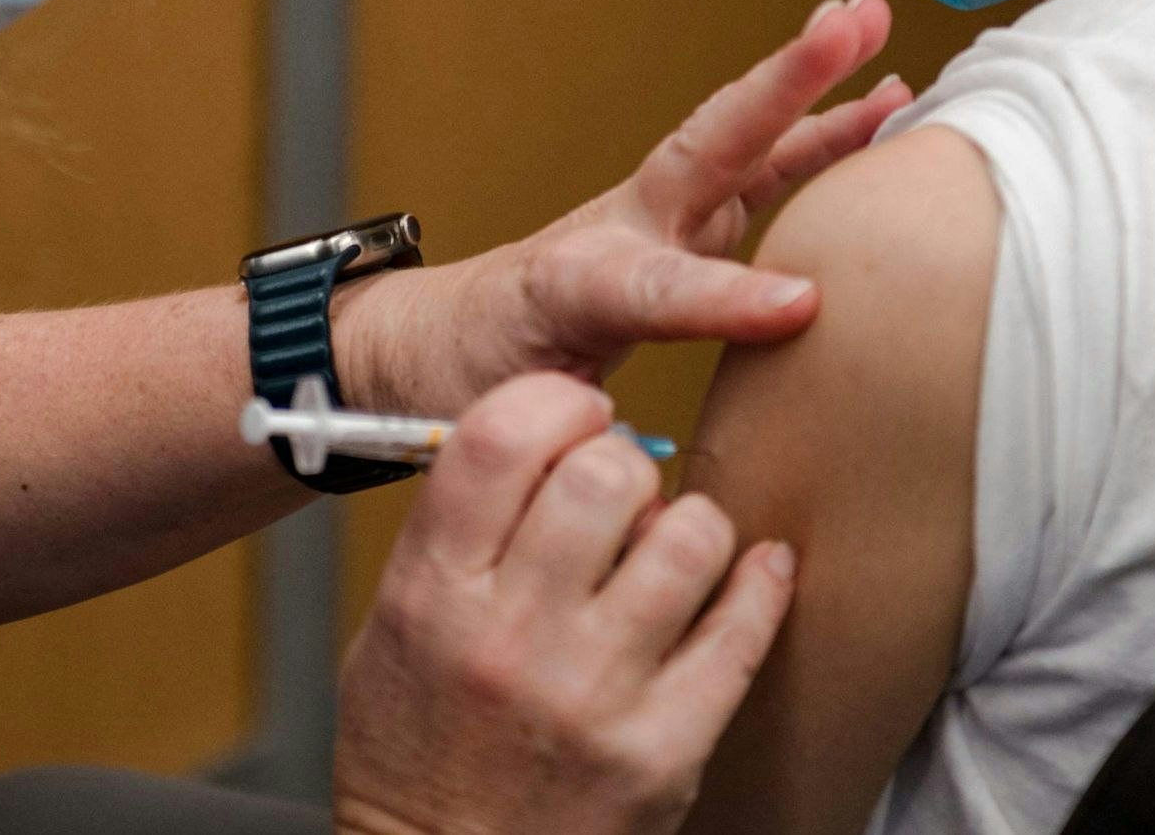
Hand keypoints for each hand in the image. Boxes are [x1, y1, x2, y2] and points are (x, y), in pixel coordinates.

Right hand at [335, 375, 793, 834]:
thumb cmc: (417, 749)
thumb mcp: (393, 624)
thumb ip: (459, 528)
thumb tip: (555, 434)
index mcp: (433, 592)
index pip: (500, 435)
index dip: (557, 403)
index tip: (578, 419)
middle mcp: (511, 637)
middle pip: (605, 473)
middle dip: (628, 464)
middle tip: (625, 494)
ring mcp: (592, 695)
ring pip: (690, 539)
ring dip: (693, 528)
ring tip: (674, 550)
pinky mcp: (662, 751)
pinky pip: (742, 633)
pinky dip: (760, 586)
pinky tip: (756, 573)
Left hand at [342, 0, 906, 414]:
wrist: (429, 346)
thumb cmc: (469, 381)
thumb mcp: (507, 413)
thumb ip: (568, 420)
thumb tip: (639, 469)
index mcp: (574, 283)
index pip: (656, 283)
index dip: (723, 294)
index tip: (803, 305)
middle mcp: (626, 232)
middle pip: (708, 149)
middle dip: (780, 86)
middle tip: (849, 22)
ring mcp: (659, 221)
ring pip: (744, 146)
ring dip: (813, 90)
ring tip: (876, 28)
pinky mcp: (686, 228)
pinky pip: (762, 173)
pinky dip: (820, 138)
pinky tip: (881, 111)